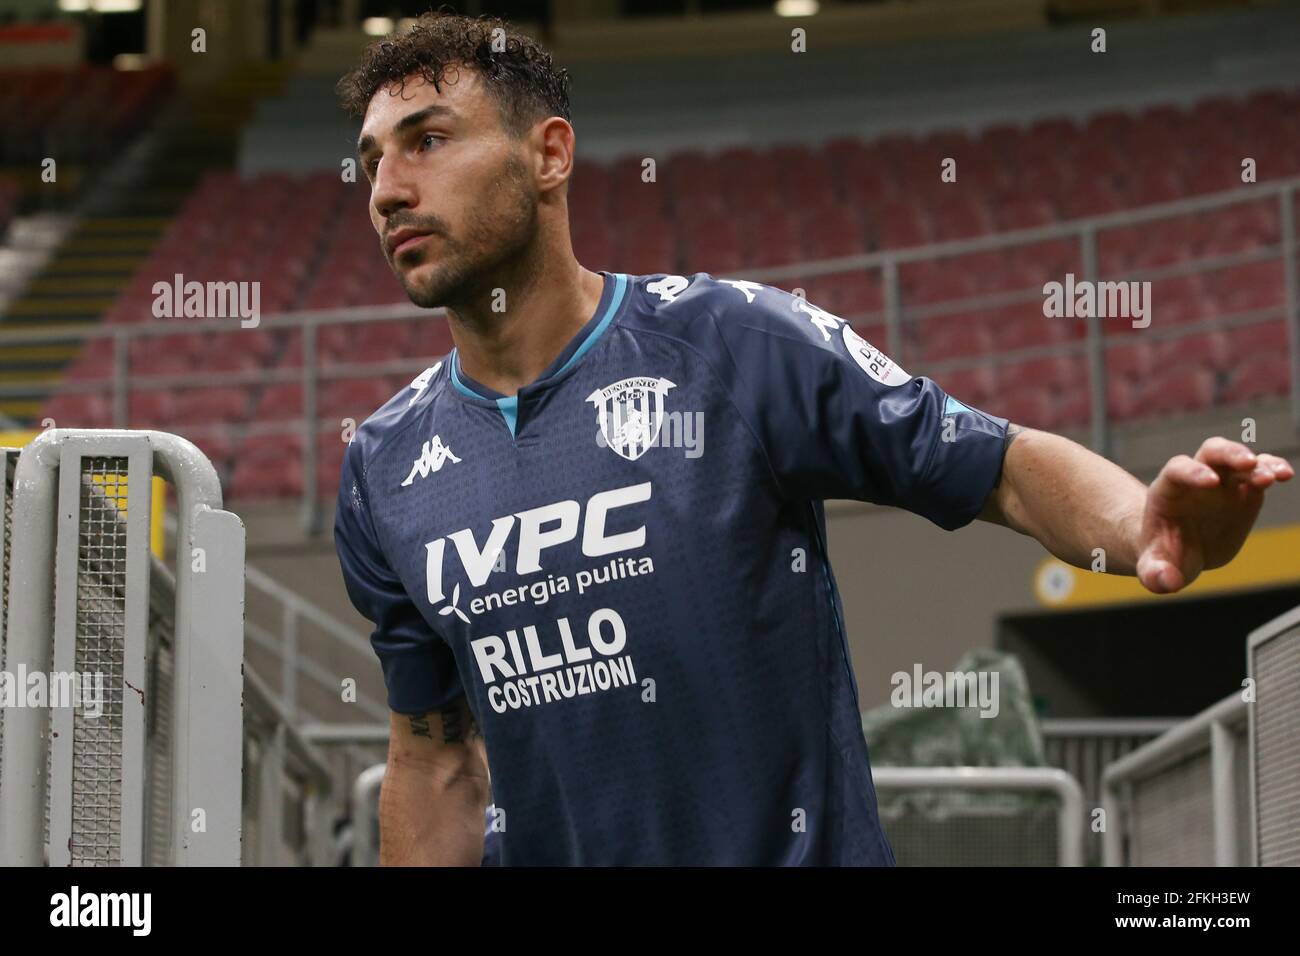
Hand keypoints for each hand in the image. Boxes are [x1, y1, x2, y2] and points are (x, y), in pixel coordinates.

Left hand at [1136, 438, 1292, 593]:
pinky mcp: (1244, 492)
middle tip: (1247, 463)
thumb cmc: (1163, 556)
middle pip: (1210, 452)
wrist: (1178, 554)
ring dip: (1257, 462)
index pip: (1177, 470)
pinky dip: (1272, 469)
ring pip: (1238, 459)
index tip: (1211, 482)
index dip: (1192, 472)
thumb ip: (1155, 574)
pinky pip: (1259, 473)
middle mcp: (1195, 479)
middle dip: (1228, 453)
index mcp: (1168, 491)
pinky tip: (1284, 474)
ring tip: (1274, 475)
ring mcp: (1222, 483)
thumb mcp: (1154, 568)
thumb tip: (1167, 581)